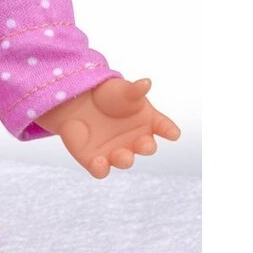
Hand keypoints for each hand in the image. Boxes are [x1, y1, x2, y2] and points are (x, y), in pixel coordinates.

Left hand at [35, 77, 179, 178]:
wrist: (79, 100)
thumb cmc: (108, 95)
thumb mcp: (121, 89)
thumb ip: (134, 89)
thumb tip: (146, 82)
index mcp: (147, 122)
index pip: (163, 127)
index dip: (169, 130)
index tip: (173, 133)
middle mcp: (135, 141)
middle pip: (145, 147)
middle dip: (146, 147)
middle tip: (145, 144)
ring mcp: (116, 152)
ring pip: (124, 161)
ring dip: (125, 160)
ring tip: (123, 156)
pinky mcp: (95, 159)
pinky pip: (100, 170)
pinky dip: (101, 169)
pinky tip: (99, 162)